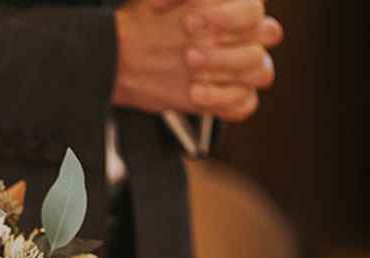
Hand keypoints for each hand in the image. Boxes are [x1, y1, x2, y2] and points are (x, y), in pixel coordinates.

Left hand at [114, 0, 283, 121]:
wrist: (135, 60)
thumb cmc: (155, 23)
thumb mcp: (154, 4)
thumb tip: (160, 3)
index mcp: (240, 7)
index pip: (252, 10)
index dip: (226, 16)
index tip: (188, 22)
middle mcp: (250, 36)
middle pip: (265, 39)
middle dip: (224, 48)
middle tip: (188, 55)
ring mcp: (246, 67)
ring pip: (261, 71)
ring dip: (226, 72)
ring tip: (191, 76)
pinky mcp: (235, 96)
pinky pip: (246, 103)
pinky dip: (224, 101)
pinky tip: (195, 95)